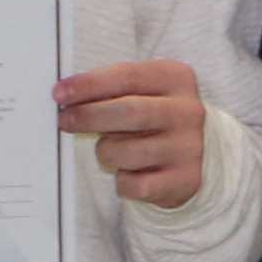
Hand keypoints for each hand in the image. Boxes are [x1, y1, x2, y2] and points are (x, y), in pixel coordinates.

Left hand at [56, 57, 213, 209]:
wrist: (201, 154)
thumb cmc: (156, 117)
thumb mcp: (145, 91)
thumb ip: (113, 89)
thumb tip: (66, 96)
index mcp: (176, 78)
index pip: (128, 76)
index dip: (89, 84)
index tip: (59, 93)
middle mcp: (187, 111)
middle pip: (129, 112)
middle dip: (89, 116)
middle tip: (65, 121)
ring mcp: (188, 147)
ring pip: (126, 152)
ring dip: (105, 152)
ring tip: (109, 150)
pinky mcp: (184, 180)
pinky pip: (135, 185)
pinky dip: (122, 181)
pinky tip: (128, 172)